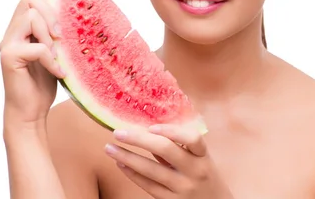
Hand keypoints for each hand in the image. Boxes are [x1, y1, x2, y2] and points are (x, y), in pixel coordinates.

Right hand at [0, 0, 65, 129]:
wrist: (30, 112)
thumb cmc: (43, 83)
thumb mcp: (56, 52)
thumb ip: (57, 34)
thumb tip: (74, 17)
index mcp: (23, 28)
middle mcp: (11, 32)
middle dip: (50, 11)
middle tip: (62, 34)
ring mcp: (8, 44)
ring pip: (31, 17)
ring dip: (51, 34)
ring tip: (59, 54)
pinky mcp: (9, 58)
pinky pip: (37, 47)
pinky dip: (52, 59)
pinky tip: (60, 72)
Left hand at [105, 125, 233, 198]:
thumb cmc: (204, 177)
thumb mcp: (199, 160)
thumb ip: (180, 147)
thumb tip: (149, 129)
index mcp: (203, 157)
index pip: (192, 139)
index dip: (171, 131)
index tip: (151, 126)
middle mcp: (194, 171)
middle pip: (166, 150)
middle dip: (139, 139)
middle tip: (118, 132)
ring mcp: (182, 188)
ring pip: (151, 170)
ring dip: (127, 157)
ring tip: (109, 148)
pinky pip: (148, 186)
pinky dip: (132, 174)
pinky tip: (121, 164)